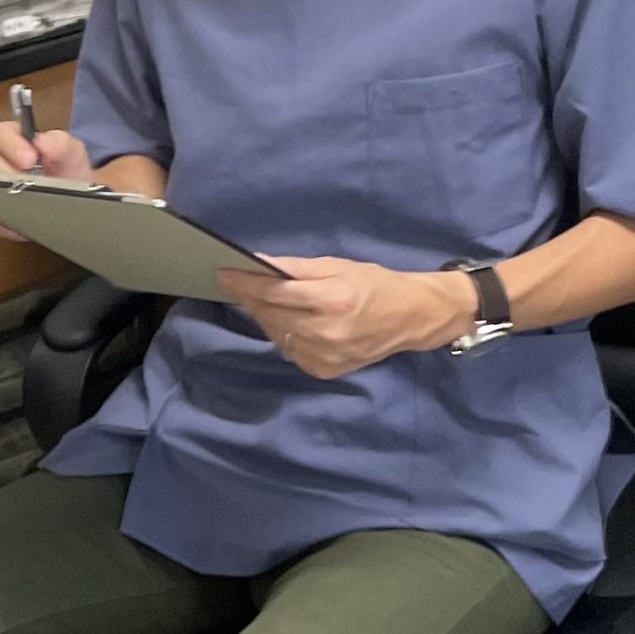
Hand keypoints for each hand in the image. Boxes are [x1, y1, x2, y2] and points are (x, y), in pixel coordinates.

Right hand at [0, 119, 94, 239]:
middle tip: (25, 183)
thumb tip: (43, 141)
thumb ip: (61, 144)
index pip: (0, 134)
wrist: (76, 200)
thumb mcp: (72, 154)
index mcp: (12, 141)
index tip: (31, 158)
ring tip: (11, 205)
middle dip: (3, 171)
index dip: (12, 144)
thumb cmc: (67, 172)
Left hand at [217, 256, 473, 377]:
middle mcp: (327, 332)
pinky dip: (284, 334)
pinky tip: (291, 321)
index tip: (223, 273)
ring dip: (267, 316)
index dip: (246, 282)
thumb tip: (258, 263)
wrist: (410, 318)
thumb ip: (296, 268)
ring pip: (276, 333)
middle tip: (239, 282)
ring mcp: (324, 356)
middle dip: (252, 297)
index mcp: (333, 300)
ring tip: (268, 299)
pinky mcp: (323, 371)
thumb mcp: (338, 266)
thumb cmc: (373, 284)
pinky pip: (289, 349)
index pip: (275, 291)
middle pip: (271, 314)